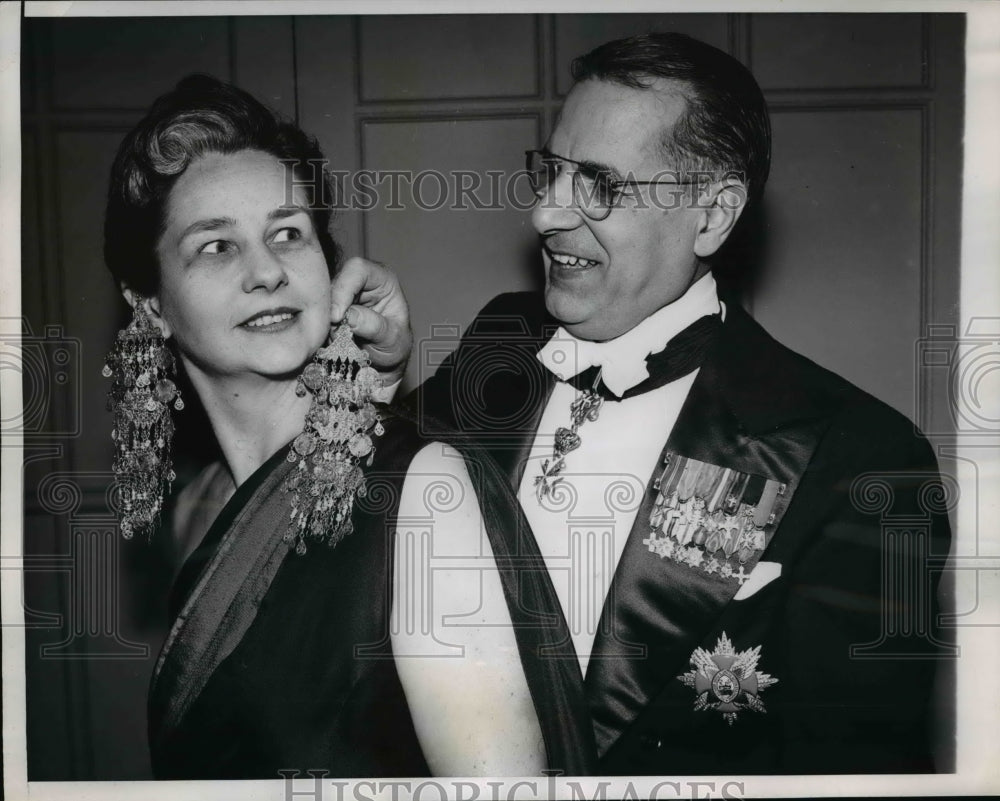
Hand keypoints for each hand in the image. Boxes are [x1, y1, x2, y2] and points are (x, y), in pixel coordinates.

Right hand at [330, 257, 412, 385]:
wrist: (384, 362)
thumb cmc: (395, 345)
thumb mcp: (392, 339)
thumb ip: (374, 326)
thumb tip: (349, 315)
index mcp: (382, 279)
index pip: (358, 269)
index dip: (344, 288)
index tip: (337, 316)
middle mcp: (360, 281)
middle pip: (334, 282)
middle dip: (330, 307)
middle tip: (334, 332)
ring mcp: (342, 294)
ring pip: (322, 297)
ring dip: (325, 319)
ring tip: (337, 339)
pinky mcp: (328, 308)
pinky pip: (316, 312)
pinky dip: (320, 326)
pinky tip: (330, 339)